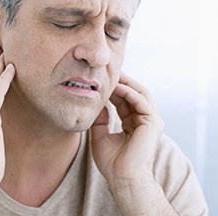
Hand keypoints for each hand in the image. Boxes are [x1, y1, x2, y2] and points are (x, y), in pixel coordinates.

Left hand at [91, 72, 163, 186]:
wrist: (123, 179)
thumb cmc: (112, 163)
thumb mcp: (99, 136)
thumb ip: (100, 119)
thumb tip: (97, 103)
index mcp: (132, 123)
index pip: (124, 100)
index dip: (112, 89)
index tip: (100, 79)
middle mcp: (143, 120)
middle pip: (133, 93)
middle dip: (120, 81)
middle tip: (107, 71)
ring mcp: (150, 120)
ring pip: (139, 93)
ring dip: (125, 82)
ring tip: (111, 74)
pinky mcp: (153, 122)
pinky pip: (140, 100)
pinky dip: (128, 91)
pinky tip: (115, 86)